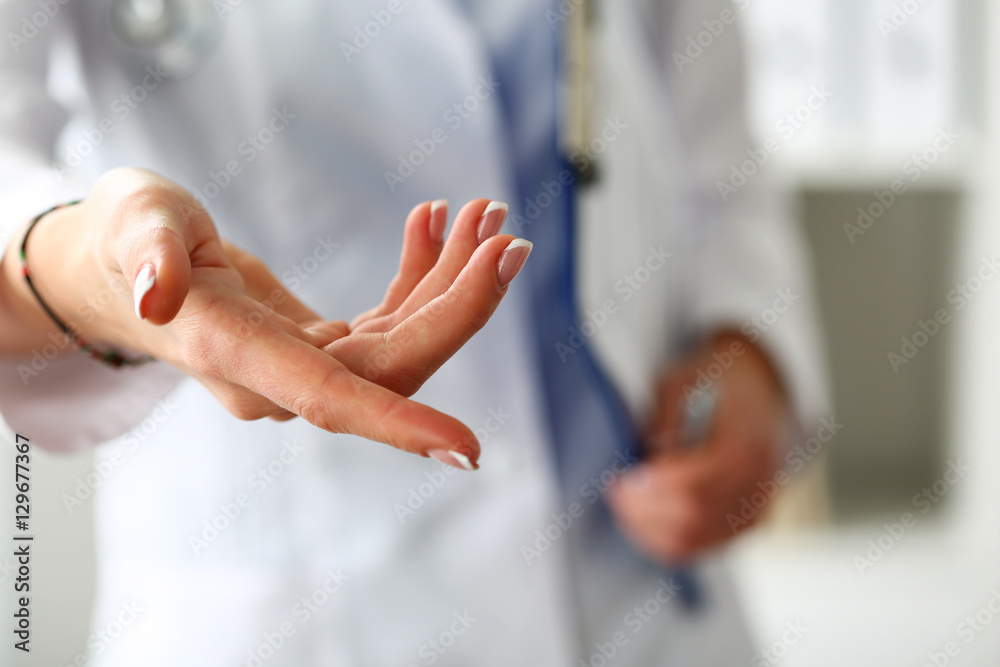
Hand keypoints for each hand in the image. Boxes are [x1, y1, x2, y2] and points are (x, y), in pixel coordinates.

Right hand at [0, 168, 529, 467]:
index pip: (333, 400)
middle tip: (508, 239)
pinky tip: (433, 222)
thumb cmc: (122, 243)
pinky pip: (388, 319)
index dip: (400, 424)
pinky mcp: (321, 345)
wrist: (119, 269)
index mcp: (238, 356)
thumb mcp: (130, 226)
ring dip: (453, 280)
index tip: (468, 449)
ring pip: (403, 340)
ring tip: (486, 215)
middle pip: (393, 364)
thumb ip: (146, 255)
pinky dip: (421, 274)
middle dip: (460, 306)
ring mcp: (305, 365)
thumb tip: (156, 294)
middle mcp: (280, 377)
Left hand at [606, 334, 788, 562]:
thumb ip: (665, 420)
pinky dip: (670, 539)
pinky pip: (704, 546)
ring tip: (627, 507)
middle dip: (644, 512)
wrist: (760, 385)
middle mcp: (757, 482)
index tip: (621, 481)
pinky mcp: (749, 521)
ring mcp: (757, 506)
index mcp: (744, 445)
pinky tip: (649, 519)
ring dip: (651, 530)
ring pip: (695, 541)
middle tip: (617, 495)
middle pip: (692, 518)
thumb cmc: (718, 380)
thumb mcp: (682, 381)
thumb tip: (649, 457)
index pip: (693, 485)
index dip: (651, 489)